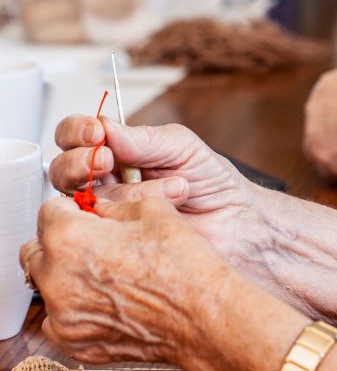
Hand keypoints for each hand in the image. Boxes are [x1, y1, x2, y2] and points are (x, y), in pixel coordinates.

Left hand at [21, 196, 228, 365]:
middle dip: (61, 243)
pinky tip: (109, 302)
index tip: (86, 215)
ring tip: (107, 276)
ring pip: (48, 286)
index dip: (74, 209)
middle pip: (37, 249)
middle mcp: (57, 278)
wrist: (203, 316)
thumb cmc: (185, 267)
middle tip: (95, 244)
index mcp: (70, 238)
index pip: (49, 211)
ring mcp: (63, 315)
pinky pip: (60, 320)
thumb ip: (115, 206)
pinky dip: (77, 310)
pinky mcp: (74, 342)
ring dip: (67, 277)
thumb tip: (102, 209)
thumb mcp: (155, 212)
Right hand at [48, 115, 256, 265]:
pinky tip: (164, 212)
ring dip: (129, 193)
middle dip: (81, 162)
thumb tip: (106, 127)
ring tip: (175, 188)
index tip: (96, 132)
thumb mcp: (183, 147)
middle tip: (109, 161)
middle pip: (63, 170)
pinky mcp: (116, 243)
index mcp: (118, 152)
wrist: (238, 222)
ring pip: (84, 201)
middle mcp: (106, 182)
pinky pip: (102, 231)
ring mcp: (109, 214)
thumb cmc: (213, 183)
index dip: (77, 131)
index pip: (76, 135)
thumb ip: (144, 138)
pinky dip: (133, 218)